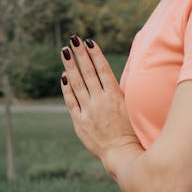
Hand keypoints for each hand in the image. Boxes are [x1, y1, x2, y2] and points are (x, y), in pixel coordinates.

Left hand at [60, 35, 138, 165]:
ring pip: (77, 83)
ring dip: (70, 66)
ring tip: (65, 51)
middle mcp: (100, 100)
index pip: (103, 69)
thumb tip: (109, 76)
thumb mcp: (128, 107)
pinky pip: (71, 101)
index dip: (94, 54)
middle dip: (80, 54)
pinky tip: (63, 76)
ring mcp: (88, 111)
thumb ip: (117, 91)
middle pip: (88, 72)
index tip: (88, 42)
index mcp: (115, 96)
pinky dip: (66, 88)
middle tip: (73, 39)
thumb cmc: (128, 130)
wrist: (120, 153)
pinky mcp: (79, 122)